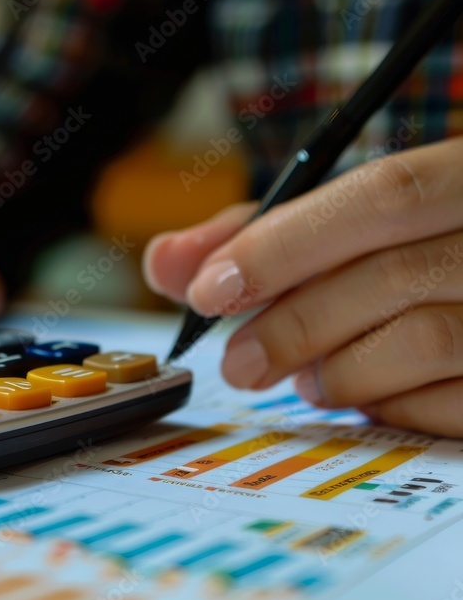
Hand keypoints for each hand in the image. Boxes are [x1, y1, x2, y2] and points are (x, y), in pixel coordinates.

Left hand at [145, 138, 462, 436]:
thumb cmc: (409, 253)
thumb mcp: (342, 226)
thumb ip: (258, 236)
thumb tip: (165, 263)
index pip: (384, 193)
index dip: (284, 245)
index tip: (208, 291)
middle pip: (396, 273)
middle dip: (293, 323)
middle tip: (237, 364)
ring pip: (426, 340)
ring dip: (339, 369)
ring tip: (306, 380)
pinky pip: (454, 402)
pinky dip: (391, 406)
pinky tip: (365, 397)